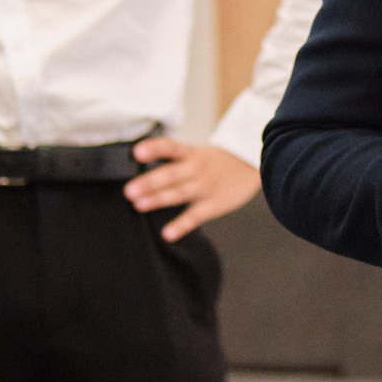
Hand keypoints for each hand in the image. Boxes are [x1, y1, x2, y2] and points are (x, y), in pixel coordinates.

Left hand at [125, 137, 260, 241]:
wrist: (252, 165)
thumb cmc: (218, 162)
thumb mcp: (198, 153)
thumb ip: (174, 159)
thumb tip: (139, 165)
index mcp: (192, 154)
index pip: (170, 147)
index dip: (154, 149)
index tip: (137, 152)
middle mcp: (197, 169)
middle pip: (171, 174)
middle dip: (149, 183)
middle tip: (129, 191)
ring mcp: (206, 187)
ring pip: (179, 194)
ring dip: (158, 200)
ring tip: (139, 205)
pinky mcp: (214, 205)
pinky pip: (196, 216)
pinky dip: (181, 226)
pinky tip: (167, 233)